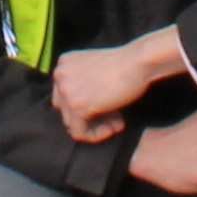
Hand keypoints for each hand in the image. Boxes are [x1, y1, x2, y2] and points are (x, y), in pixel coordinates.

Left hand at [49, 28, 179, 141]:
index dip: (85, 104)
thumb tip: (83, 112)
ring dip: (96, 126)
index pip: (64, 95)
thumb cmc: (125, 64)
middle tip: (114, 117)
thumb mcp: (95, 70)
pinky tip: (115, 127)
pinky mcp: (77, 107)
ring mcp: (65, 91)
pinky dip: (97, 134)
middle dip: (89, 117)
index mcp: (63, 64)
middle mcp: (59, 75)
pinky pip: (79, 132)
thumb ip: (82, 85)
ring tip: (117, 122)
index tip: (106, 107)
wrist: (137, 62)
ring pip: (71, 123)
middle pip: (65, 109)